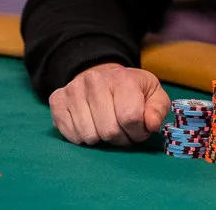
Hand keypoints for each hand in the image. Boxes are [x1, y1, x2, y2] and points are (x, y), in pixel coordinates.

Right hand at [49, 63, 170, 145]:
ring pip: (89, 135)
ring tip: (107, 127)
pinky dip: (82, 138)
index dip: (138, 132)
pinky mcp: (57, 101)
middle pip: (109, 130)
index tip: (139, 130)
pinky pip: (70, 134)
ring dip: (101, 139)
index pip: (130, 118)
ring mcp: (73, 89)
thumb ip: (158, 110)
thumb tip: (150, 125)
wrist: (103, 76)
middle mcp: (94, 80)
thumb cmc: (131, 90)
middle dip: (120, 138)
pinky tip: (90, 125)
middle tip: (123, 131)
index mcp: (122, 78)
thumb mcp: (153, 95)